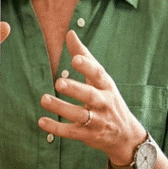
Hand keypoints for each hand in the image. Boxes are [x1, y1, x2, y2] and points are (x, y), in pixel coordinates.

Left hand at [38, 30, 146, 164]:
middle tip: (59, 82)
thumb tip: (70, 33)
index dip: (87, 66)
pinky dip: (57, 127)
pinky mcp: (87, 135)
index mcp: (106, 86)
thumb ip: (84, 56)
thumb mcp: (101, 79)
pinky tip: (42, 121)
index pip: (98, 74)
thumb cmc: (108, 100)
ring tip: (44, 99)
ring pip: (79, 115)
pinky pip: (71, 132)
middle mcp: (103, 103)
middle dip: (76, 89)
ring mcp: (96, 121)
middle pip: (90, 95)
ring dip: (61, 107)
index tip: (75, 58)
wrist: (125, 135)